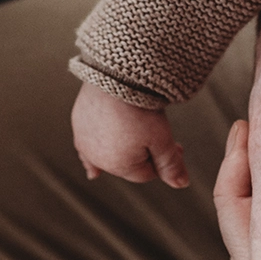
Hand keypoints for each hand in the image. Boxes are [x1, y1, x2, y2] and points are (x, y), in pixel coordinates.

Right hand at [71, 82, 189, 187]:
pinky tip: (93, 172)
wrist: (115, 75)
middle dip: (144, 154)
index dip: (164, 161)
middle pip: (127, 164)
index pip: (147, 173)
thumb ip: (170, 165)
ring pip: (108, 153)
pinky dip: (94, 151)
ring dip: (121, 150)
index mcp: (118, 166)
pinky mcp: (78, 121)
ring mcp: (84, 140)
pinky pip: (87, 143)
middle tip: (163, 136)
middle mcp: (96, 158)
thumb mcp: (162, 139)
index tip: (177, 145)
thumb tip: (182, 185)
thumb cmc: (140, 108)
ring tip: (134, 143)